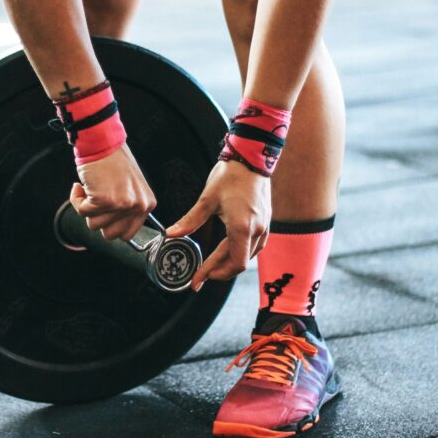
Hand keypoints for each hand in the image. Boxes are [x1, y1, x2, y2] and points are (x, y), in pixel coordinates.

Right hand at [70, 144, 156, 240]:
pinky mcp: (104, 200)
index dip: (111, 225)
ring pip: (93, 225)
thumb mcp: (130, 188)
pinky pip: (81, 211)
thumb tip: (114, 231)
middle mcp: (137, 206)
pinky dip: (77, 199)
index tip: (105, 211)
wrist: (102, 141)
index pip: (127, 234)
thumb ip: (127, 209)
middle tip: (97, 200)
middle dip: (98, 219)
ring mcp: (121, 204)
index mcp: (147, 204)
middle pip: (110, 235)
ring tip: (91, 188)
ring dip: (87, 207)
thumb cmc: (113, 161)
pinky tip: (81, 186)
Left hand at [166, 160, 271, 290]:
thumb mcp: (207, 199)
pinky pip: (256, 246)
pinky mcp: (266, 221)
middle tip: (201, 275)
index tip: (197, 280)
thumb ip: (190, 220)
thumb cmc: (231, 175)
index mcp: (242, 227)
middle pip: (239, 263)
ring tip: (213, 266)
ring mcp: (264, 226)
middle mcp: (257, 230)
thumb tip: (171, 234)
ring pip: (249, 256)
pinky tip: (230, 251)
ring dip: (230, 263)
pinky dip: (241, 253)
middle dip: (219, 271)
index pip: (232, 263)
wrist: (253, 157)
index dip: (213, 274)